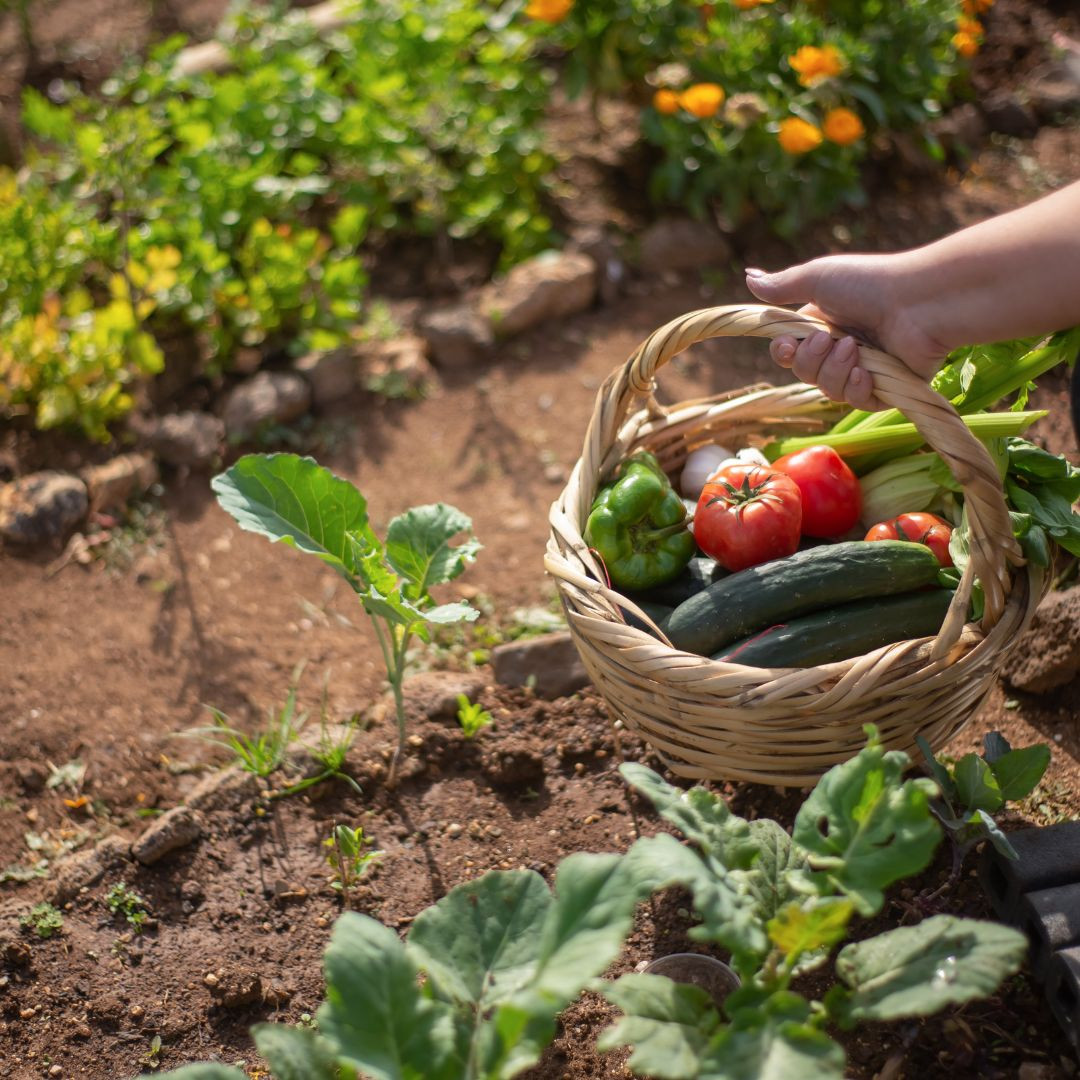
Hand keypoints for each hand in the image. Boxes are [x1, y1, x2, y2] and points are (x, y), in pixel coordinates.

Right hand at [745, 253, 949, 409]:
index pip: (789, 352)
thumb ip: (782, 286)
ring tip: (855, 349)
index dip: (783, 353)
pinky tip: (866, 373)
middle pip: (804, 373)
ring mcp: (864, 369)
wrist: (920, 301)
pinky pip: (857, 402)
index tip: (786, 346)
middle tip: (829, 340)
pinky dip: (856, 389)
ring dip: (835, 371)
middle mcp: (841, 348)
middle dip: (810, 361)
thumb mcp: (818, 278)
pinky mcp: (886, 388)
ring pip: (828, 390)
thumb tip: (748, 277)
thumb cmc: (870, 283)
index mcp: (824, 325)